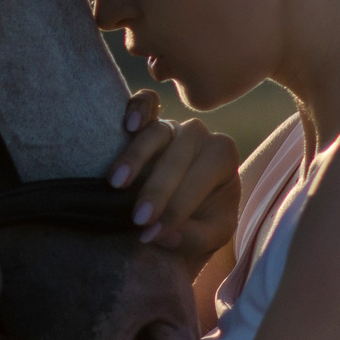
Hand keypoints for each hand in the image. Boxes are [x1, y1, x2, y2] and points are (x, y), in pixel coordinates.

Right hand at [108, 89, 240, 268]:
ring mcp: (173, 124)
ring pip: (158, 131)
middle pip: (179, 156)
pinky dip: (138, 107)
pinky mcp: (148, 119)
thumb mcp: (209, 236)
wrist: (185, 214)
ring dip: (136, 156)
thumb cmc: (200, 221)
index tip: (151, 234)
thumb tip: (164, 235)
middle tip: (136, 219)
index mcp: (223, 157)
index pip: (201, 179)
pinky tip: (128, 126)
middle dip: (157, 190)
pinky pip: (146, 101)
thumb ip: (193, 238)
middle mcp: (200, 136)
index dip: (176, 209)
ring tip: (116, 184)